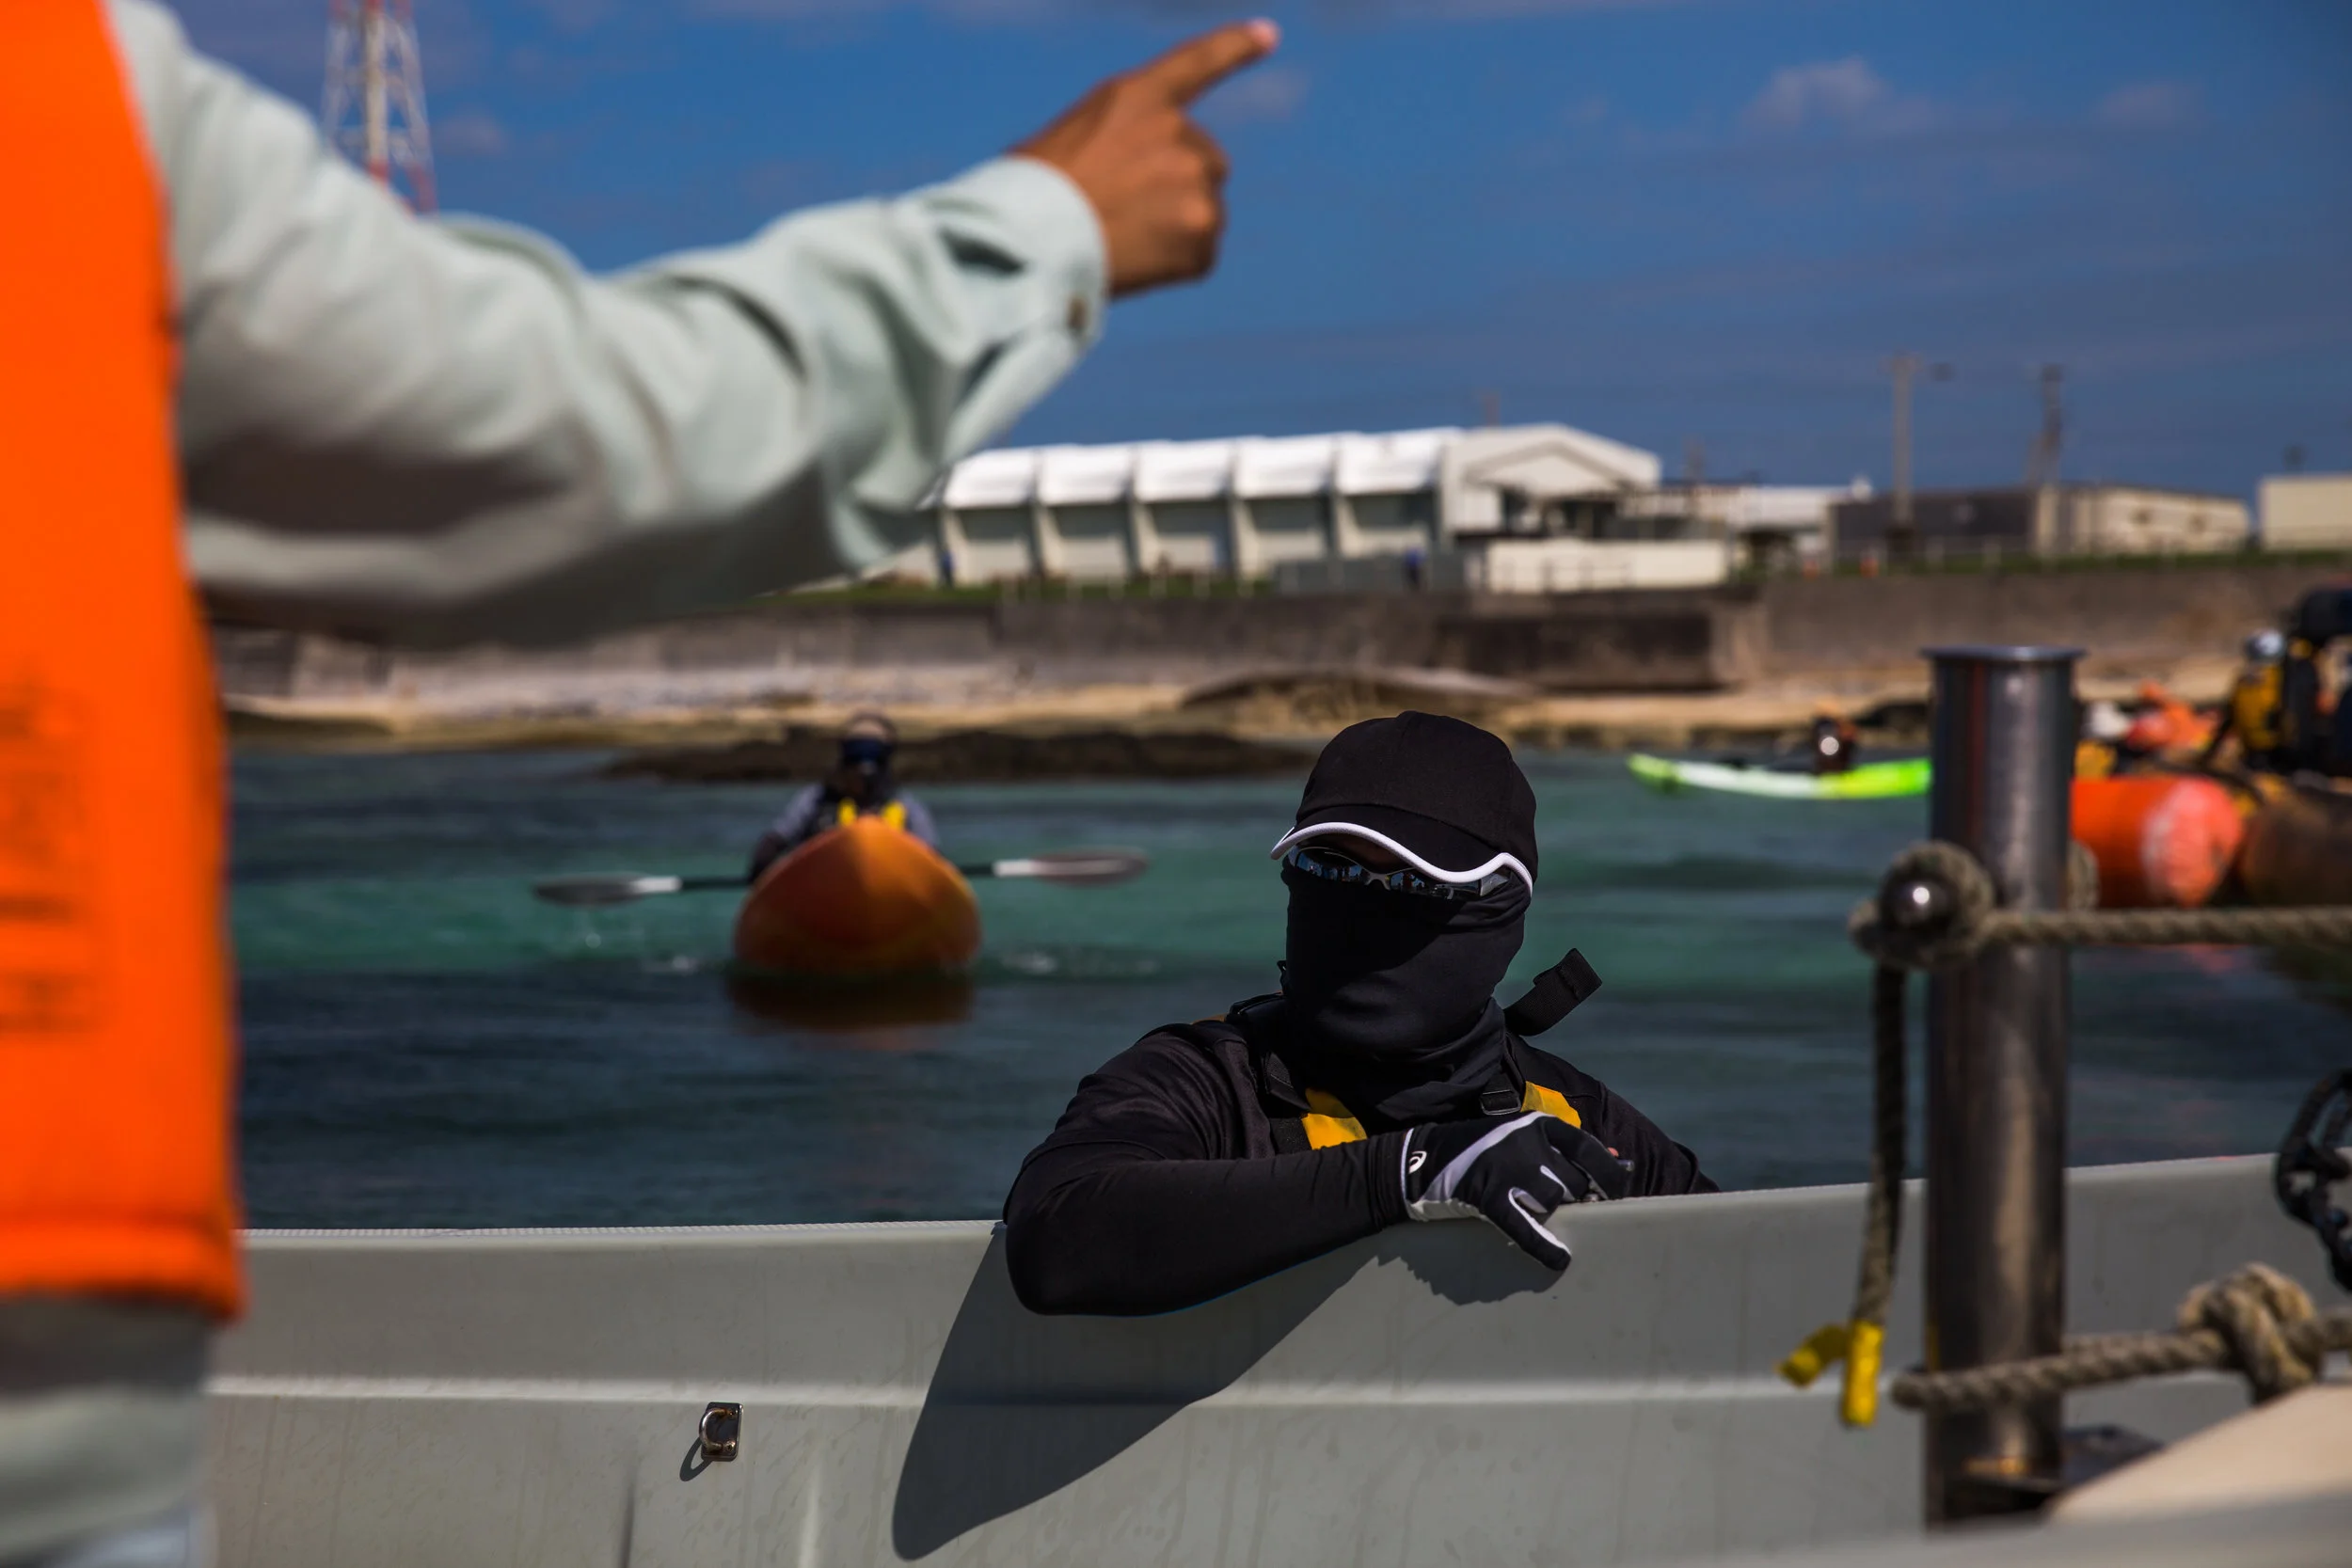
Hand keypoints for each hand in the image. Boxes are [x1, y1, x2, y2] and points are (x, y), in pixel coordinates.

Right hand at [1014, 21, 1278, 298]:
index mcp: (1136, 97)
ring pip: (1206, 211)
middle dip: (1180, 187)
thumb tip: (1142, 195)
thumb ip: (1121, 147)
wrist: (1033, 240)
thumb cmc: (1030, 198)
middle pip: (1207, 162)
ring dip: (1176, 228)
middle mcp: (1177, 130)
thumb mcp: (1068, 144)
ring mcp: (1195, 179)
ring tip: (1123, 241)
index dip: (1235, 47)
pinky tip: (1137, 265)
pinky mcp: (1204, 228)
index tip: (1269, 35)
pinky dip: (1175, 265)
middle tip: (1128, 214)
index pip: (1197, 63)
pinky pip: (1201, 256)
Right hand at [1401, 1112, 1629, 1268]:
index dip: (1609, 1173)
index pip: (1588, 1148)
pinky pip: (1525, 1228)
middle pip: (1571, 1181)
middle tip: (1559, 1206)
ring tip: (1529, 1211)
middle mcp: (1523, 1141)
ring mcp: (1504, 1168)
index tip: (1620, 1191)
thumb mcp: (1521, 1138)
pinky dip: (1544, 1247)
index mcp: (1535, 1123)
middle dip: (1572, 1199)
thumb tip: (1624, 1162)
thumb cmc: (1481, 1151)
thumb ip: (1567, 1150)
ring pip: (1552, 1202)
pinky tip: (1559, 1260)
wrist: (1420, 1160)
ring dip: (1548, 1213)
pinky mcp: (1486, 1195)